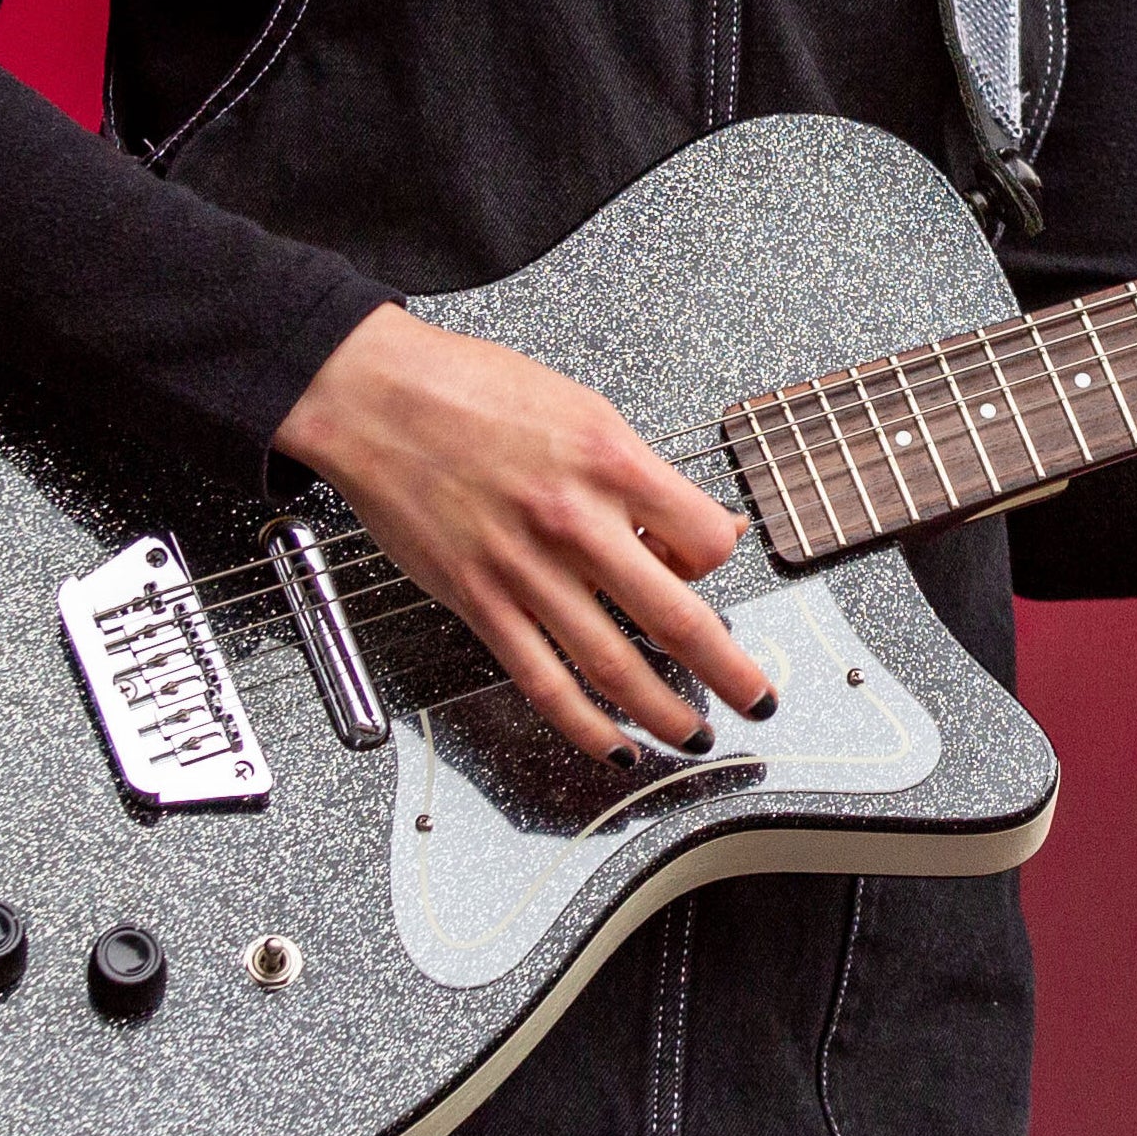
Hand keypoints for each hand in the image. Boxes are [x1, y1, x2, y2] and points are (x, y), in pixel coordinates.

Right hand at [274, 307, 773, 760]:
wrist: (377, 397)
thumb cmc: (475, 390)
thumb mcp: (585, 408)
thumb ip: (644, 474)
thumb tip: (700, 524)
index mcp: (611, 462)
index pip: (704, 538)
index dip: (718, 560)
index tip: (711, 567)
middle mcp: (576, 522)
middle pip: (676, 617)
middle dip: (729, 672)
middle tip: (759, 700)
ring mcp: (526, 571)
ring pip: (614, 665)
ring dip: (666, 712)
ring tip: (696, 736)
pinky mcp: (479, 602)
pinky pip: (542, 681)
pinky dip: (584, 725)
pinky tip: (613, 746)